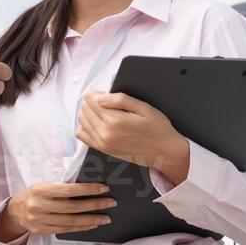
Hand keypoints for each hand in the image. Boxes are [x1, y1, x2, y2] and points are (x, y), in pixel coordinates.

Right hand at [5, 182, 117, 236]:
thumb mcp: (43, 185)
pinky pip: (65, 229)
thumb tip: (88, 187)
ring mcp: (39, 220)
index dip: (88, 189)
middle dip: (94, 204)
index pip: (68, 190)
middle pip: (72, 207)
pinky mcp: (41, 231)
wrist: (14, 210)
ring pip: (71, 221)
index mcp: (39, 190)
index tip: (104, 188)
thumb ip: (61, 187)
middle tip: (110, 202)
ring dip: (91, 219)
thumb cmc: (33, 194)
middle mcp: (38, 206)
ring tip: (106, 217)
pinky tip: (92, 224)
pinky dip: (81, 227)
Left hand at [75, 92, 189, 173]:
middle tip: (107, 101)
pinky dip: (85, 126)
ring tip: (104, 111)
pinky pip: (82, 135)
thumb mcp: (144, 108)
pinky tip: (97, 123)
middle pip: (85, 109)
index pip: (91, 100)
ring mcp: (102, 142)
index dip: (98, 93)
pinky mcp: (102, 149)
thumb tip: (100, 97)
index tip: (106, 93)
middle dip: (93, 101)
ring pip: (82, 120)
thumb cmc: (157, 129)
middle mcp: (105, 133)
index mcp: (115, 120)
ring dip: (89, 112)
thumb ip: (120, 100)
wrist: (164, 152)